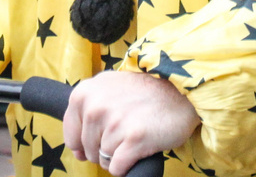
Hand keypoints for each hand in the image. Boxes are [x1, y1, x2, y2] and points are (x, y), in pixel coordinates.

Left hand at [63, 70, 200, 174]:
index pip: (71, 135)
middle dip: (105, 148)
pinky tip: (140, 147)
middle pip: (88, 150)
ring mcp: (114, 122)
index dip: (85, 143)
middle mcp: (95, 106)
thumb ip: (88, 110)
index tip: (103, 137)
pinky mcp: (133, 139)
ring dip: (120, 155)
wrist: (183, 93)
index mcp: (84, 92)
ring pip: (104, 159)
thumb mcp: (110, 88)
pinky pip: (117, 168)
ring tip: (136, 134)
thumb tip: (77, 151)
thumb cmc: (147, 93)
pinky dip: (128, 165)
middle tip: (127, 130)